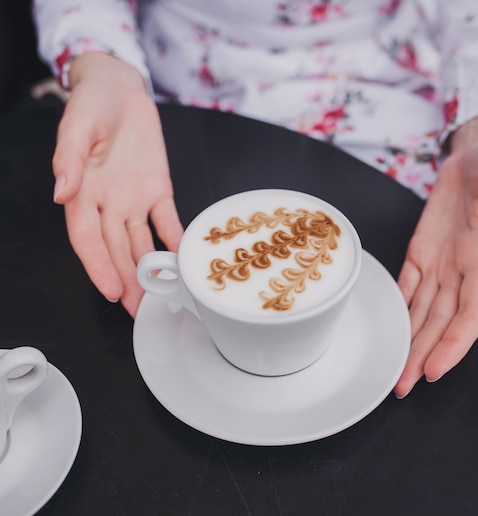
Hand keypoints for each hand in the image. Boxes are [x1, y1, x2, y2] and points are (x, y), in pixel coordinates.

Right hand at [52, 52, 183, 316]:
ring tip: (158, 297)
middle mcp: (108, 203)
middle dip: (126, 280)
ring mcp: (134, 199)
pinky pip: (167, 220)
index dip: (98, 265)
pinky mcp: (158, 190)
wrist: (120, 90)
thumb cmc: (91, 106)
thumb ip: (69, 160)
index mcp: (83, 193)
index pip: (87, 239)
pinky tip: (182, 259)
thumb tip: (60, 192)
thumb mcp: (75, 126)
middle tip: (138, 309)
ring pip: (140, 243)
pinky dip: (174, 239)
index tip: (111, 289)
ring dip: (148, 270)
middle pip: (116, 250)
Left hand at [394, 109, 477, 397]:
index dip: (454, 344)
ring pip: (422, 311)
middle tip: (401, 386)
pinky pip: (408, 285)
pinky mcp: (422, 251)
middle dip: (423, 355)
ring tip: (393, 369)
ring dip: (409, 340)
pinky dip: (398, 308)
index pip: (470, 315)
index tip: (434, 370)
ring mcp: (441, 263)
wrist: (476, 155)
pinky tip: (388, 328)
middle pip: (441, 323)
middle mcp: (462, 271)